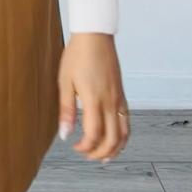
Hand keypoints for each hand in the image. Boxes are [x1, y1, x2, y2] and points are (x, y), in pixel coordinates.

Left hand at [57, 33, 128, 161]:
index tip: (74, 147)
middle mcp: (110, 102)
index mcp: (94, 100)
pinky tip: (115, 138)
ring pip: (124, 133)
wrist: (95, 36)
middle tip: (87, 155)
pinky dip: (123, 135)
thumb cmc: (78, 56)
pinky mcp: (122, 94)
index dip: (85, 147)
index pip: (94, 134)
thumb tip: (65, 134)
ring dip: (116, 148)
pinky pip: (127, 121)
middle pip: (113, 139)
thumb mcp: (65, 82)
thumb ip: (66, 110)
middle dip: (100, 152)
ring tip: (103, 156)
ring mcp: (119, 99)